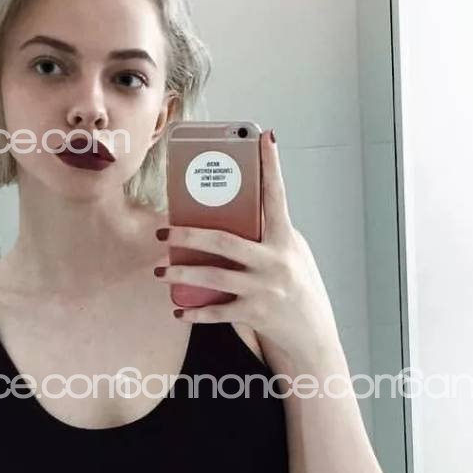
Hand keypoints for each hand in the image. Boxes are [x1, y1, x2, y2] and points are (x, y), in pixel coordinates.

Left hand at [154, 128, 337, 361]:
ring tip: (160, 271)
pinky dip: (195, 312)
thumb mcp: (292, 254)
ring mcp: (264, 289)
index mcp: (285, 240)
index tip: (265, 136)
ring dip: (182, 274)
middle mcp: (275, 262)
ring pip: (214, 277)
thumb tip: (233, 211)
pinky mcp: (256, 314)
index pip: (277, 196)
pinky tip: (178, 310)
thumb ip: (269, 234)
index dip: (272, 165)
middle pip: (224, 241)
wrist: (313, 335)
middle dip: (188, 235)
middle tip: (162, 232)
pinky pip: (217, 311)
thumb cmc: (298, 288)